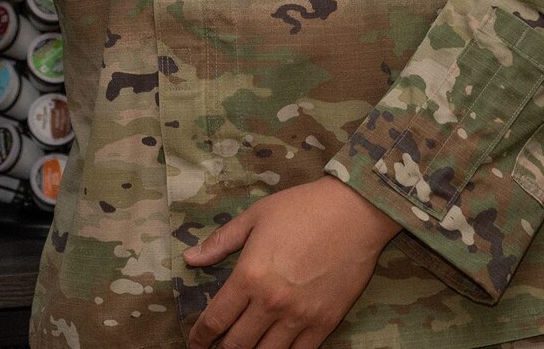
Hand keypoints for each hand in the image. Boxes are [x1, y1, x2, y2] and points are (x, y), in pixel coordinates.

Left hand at [182, 177, 401, 348]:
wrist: (353, 213)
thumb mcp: (253, 218)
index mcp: (249, 276)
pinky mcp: (326, 323)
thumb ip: (220, 242)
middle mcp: (272, 303)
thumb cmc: (300, 209)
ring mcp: (300, 317)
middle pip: (238, 344)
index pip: (216, 319)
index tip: (195, 341)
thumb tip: (190, 259)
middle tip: (217, 348)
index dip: (201, 335)